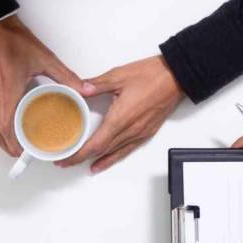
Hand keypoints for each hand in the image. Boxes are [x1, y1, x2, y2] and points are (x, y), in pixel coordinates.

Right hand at [0, 15, 82, 156]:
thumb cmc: (13, 40)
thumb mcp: (44, 58)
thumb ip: (66, 76)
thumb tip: (85, 89)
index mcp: (8, 92)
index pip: (7, 128)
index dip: (14, 144)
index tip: (25, 153)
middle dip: (7, 146)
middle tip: (22, 152)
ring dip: (0, 136)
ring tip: (16, 140)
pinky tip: (7, 121)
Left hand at [62, 55, 183, 173]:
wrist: (177, 76)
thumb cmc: (152, 75)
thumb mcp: (118, 75)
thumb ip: (96, 85)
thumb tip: (80, 89)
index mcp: (120, 118)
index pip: (95, 144)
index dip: (78, 154)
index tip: (66, 158)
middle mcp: (130, 130)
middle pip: (102, 151)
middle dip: (82, 159)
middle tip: (66, 162)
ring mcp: (140, 133)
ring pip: (115, 153)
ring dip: (99, 161)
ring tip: (84, 166)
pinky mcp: (147, 132)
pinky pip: (128, 150)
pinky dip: (115, 157)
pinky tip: (108, 160)